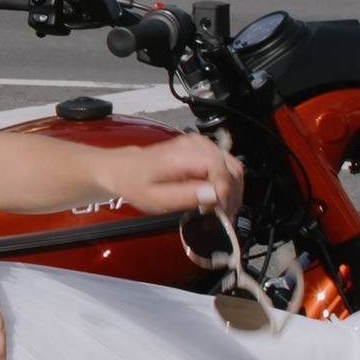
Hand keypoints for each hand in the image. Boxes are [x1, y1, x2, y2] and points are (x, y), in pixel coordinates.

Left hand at [112, 133, 244, 219]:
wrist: (126, 168)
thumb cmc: (137, 184)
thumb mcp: (155, 198)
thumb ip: (186, 195)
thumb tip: (215, 194)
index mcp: (181, 155)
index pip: (220, 168)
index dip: (225, 192)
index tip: (220, 211)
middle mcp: (194, 144)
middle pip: (232, 167)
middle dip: (233, 194)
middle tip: (223, 215)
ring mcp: (200, 144)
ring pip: (233, 166)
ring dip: (233, 190)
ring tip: (221, 210)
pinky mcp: (203, 148)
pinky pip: (226, 164)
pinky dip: (228, 182)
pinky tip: (218, 198)